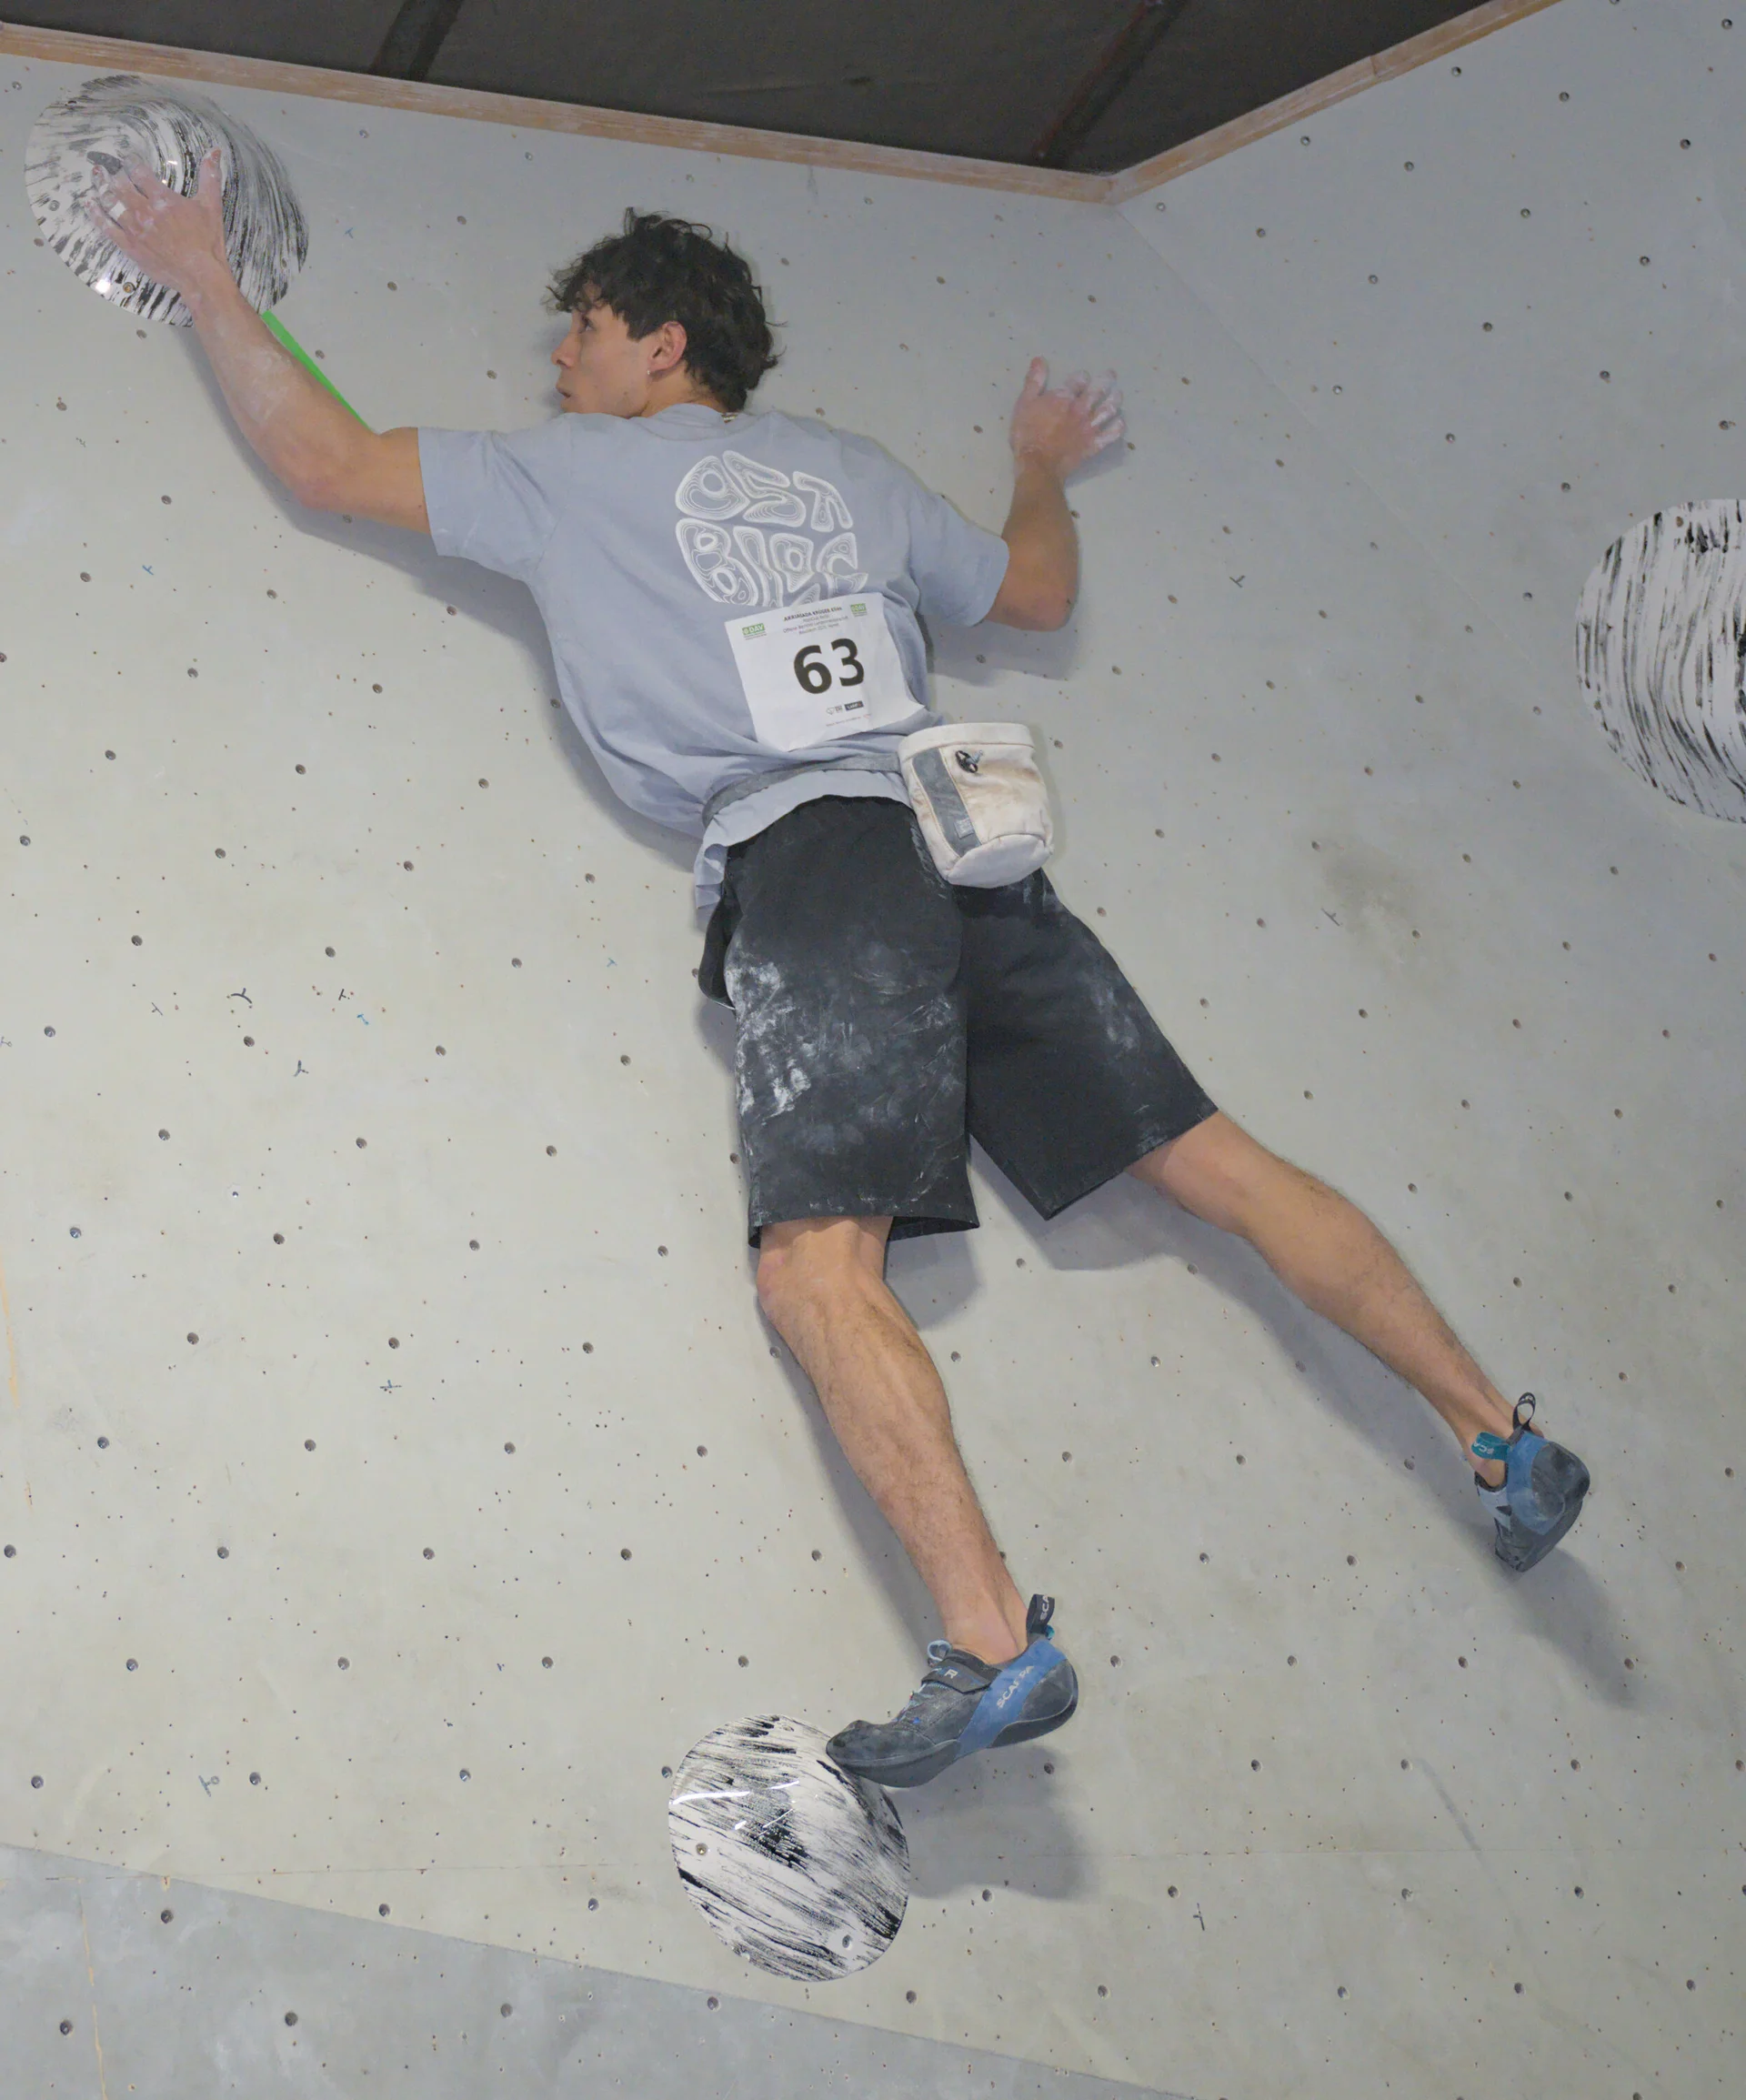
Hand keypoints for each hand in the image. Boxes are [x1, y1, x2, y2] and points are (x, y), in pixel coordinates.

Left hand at [83, 146, 231, 300]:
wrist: (200, 276)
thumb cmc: (207, 243)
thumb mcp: (211, 206)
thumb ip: (210, 177)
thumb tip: (215, 151)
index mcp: (162, 199)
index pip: (139, 172)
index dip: (131, 161)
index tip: (127, 157)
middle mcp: (144, 211)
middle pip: (120, 184)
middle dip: (111, 172)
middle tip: (104, 165)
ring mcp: (135, 229)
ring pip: (110, 202)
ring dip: (100, 187)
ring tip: (96, 177)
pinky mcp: (130, 247)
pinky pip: (107, 228)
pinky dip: (96, 214)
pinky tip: (89, 204)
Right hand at [1008, 358, 1123, 475]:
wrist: (1038, 465)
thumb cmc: (1027, 434)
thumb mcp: (1024, 403)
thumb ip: (1034, 381)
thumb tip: (1040, 359)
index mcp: (1065, 397)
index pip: (1080, 379)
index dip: (1081, 377)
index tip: (1081, 378)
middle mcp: (1081, 408)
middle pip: (1099, 390)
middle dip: (1106, 380)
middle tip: (1112, 375)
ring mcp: (1090, 427)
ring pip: (1109, 409)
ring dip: (1115, 400)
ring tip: (1118, 395)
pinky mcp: (1094, 444)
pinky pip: (1112, 434)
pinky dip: (1118, 426)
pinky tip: (1120, 422)